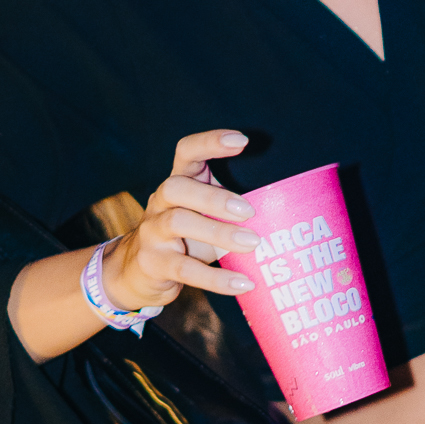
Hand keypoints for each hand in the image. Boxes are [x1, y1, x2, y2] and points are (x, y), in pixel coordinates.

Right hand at [102, 129, 260, 311]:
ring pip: (178, 223)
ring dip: (219, 232)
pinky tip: (243, 282)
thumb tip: (286, 203)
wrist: (138, 272)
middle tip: (248, 211)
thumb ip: (230, 204)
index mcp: (178, 182)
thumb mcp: (202, 213)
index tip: (242, 141)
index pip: (186, 151)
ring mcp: (152, 232)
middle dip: (214, 196)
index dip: (210, 142)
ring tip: (253, 243)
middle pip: (176, 187)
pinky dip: (217, 278)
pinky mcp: (153, 264)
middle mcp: (159, 202)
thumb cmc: (185, 236)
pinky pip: (185, 270)